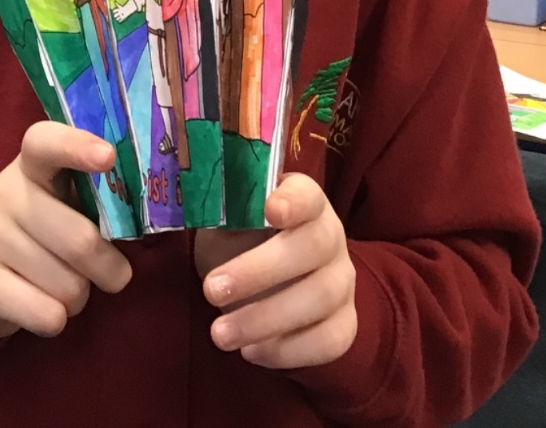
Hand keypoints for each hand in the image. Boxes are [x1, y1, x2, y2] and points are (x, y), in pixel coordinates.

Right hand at [0, 121, 132, 339]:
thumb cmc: (42, 234)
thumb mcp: (64, 205)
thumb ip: (99, 198)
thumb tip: (152, 211)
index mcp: (32, 166)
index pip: (46, 143)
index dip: (77, 146)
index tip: (108, 157)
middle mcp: (4, 194)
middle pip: (81, 241)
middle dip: (110, 269)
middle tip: (111, 273)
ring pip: (69, 286)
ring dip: (79, 297)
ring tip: (62, 285)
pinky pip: (46, 315)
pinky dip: (57, 320)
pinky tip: (41, 306)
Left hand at [197, 173, 356, 368]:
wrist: (267, 283)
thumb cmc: (243, 241)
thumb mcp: (227, 222)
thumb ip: (222, 213)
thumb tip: (200, 210)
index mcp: (304, 203)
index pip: (308, 193)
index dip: (294, 200)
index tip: (270, 209)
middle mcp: (331, 237)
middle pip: (314, 246)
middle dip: (260, 270)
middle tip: (211, 290)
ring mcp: (342, 281)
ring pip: (321, 298)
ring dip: (265, 319)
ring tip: (220, 333)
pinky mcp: (345, 323)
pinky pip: (329, 341)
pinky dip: (288, 350)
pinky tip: (250, 351)